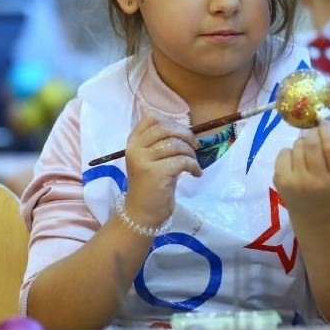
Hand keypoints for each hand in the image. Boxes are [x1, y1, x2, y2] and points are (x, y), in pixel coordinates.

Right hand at [123, 112, 200, 226]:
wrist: (143, 212)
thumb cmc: (151, 183)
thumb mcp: (152, 158)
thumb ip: (161, 141)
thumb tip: (185, 129)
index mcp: (133, 141)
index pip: (151, 117)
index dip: (171, 122)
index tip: (182, 133)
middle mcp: (135, 148)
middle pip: (166, 128)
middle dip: (186, 135)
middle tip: (195, 146)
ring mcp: (143, 160)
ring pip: (176, 145)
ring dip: (191, 153)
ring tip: (193, 163)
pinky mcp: (155, 173)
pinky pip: (182, 161)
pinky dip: (194, 166)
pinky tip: (196, 173)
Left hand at [273, 120, 329, 220]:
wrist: (314, 213)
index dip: (327, 130)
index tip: (325, 123)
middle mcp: (317, 182)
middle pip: (311, 143)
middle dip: (313, 132)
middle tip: (315, 134)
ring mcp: (296, 182)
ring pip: (297, 145)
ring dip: (302, 143)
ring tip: (307, 154)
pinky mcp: (280, 181)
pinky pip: (284, 152)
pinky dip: (290, 152)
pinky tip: (295, 163)